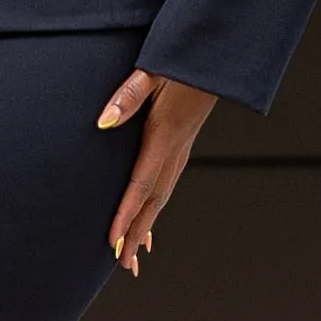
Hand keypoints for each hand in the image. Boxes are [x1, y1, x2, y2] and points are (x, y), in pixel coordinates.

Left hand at [98, 71, 216, 276]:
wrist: (216, 55)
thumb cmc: (182, 59)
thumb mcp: (153, 71)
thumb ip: (128, 95)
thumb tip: (103, 122)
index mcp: (165, 134)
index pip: (142, 183)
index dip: (127, 215)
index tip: (114, 242)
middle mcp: (176, 148)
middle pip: (154, 200)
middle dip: (137, 234)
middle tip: (122, 265)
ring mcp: (182, 148)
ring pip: (162, 197)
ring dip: (146, 227)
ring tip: (133, 257)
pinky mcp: (182, 143)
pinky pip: (167, 185)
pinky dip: (155, 208)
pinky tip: (150, 224)